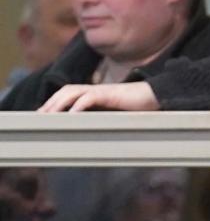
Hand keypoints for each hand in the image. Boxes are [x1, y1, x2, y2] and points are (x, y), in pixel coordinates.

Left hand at [38, 82, 159, 112]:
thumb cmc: (140, 107)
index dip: (54, 102)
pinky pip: (90, 97)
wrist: (159, 96)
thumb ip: (105, 117)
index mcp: (97, 94)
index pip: (69, 94)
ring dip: (59, 102)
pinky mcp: (111, 94)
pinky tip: (71, 115)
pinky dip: (79, 105)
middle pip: (66, 91)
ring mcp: (103, 90)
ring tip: (49, 114)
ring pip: (73, 91)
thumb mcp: (118, 114)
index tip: (43, 114)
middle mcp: (96, 89)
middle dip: (51, 103)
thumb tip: (94, 131)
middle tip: (40, 116)